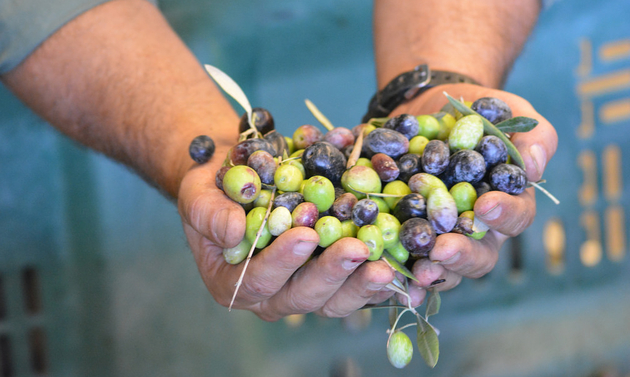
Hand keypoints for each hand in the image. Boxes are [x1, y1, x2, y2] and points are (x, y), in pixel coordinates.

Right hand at [177, 159, 397, 320]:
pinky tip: (404, 272)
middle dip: (332, 274)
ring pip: (334, 300)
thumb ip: (209, 213)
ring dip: (361, 283)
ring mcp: (301, 289)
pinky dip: (379, 281)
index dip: (282, 261)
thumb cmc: (214, 188)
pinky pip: (355, 287)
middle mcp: (269, 295)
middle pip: (303, 296)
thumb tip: (232, 232)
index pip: (258, 280)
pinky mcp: (329, 280)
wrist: (239, 181)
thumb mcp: (199, 194)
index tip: (305, 235)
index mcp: (232, 281)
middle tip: (358, 250)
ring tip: (385, 263)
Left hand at [391, 83, 557, 294]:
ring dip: (431, 271)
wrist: (431, 105)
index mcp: (507, 202)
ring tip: (417, 271)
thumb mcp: (510, 111)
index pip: (515, 217)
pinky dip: (396, 265)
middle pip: (478, 255)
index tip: (487, 205)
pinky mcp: (407, 230)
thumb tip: (535, 167)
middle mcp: (476, 227)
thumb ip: (533, 136)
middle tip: (443, 249)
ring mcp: (441, 233)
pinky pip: (403, 255)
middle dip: (462, 254)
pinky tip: (386, 270)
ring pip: (442, 265)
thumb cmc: (480, 110)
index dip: (504, 215)